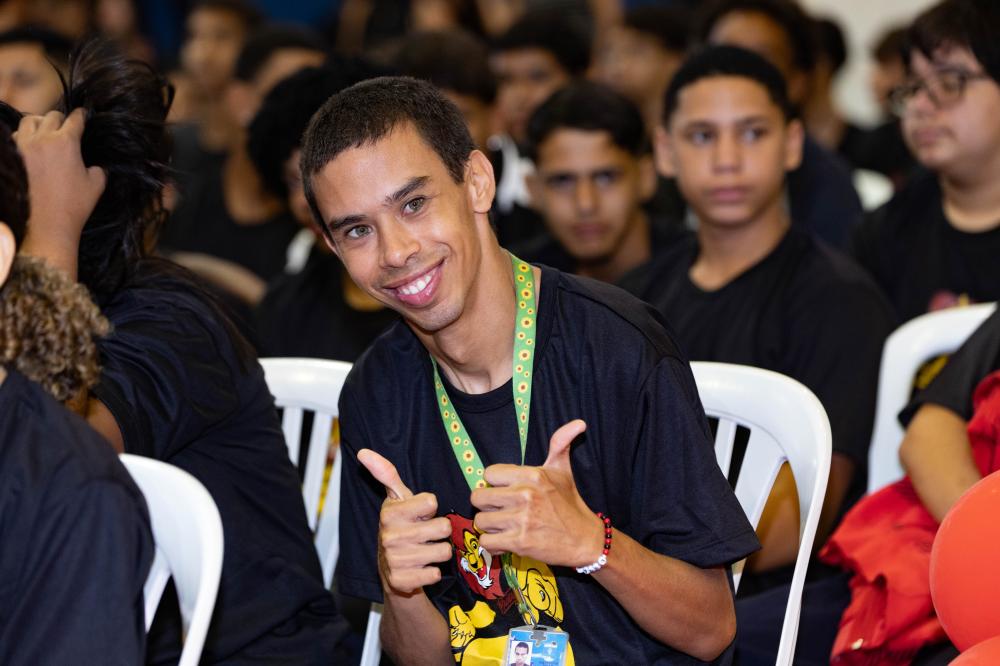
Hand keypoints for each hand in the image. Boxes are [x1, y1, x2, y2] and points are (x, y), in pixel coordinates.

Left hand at [15, 110, 105, 266]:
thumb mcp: (97, 184)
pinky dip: (24, 138)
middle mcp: (42, 139)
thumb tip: (93, 164)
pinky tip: (30, 147)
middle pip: (51, 116)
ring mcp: (23, 147)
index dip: (82, 116)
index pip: (75, 119)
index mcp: (66, 142)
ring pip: (29, 122)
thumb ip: (97, 167)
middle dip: (61, 120)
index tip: (83, 116)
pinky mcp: (11, 158)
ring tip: (45, 134)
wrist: (48, 225)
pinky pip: (15, 137)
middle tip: (66, 128)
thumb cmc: (75, 206)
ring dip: (39, 124)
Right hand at [358, 449, 452, 594]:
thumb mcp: (396, 498)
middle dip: (439, 531)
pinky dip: (432, 572)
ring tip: (424, 550)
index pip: (432, 501)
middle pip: (443, 527)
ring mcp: (395, 560)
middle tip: (426, 534)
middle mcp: (390, 536)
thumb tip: (363, 451)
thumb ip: (386, 473)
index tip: (420, 512)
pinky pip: (435, 574)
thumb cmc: (400, 526)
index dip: (430, 508)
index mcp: (390, 513)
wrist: (391, 568)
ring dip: (438, 552)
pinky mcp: (402, 582)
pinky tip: (420, 568)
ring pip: (444, 552)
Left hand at [471, 420, 603, 567]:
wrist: (585, 540)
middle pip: (478, 497)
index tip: (505, 491)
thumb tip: (579, 423)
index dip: (494, 484)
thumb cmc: (570, 503)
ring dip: (490, 527)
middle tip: (502, 510)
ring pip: (481, 520)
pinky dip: (493, 545)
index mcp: (533, 474)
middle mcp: (526, 494)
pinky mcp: (520, 542)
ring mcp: (522, 519)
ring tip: (505, 526)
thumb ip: (561, 443)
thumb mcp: (563, 470)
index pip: (489, 473)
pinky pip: (487, 542)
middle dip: (487, 506)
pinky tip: (505, 541)